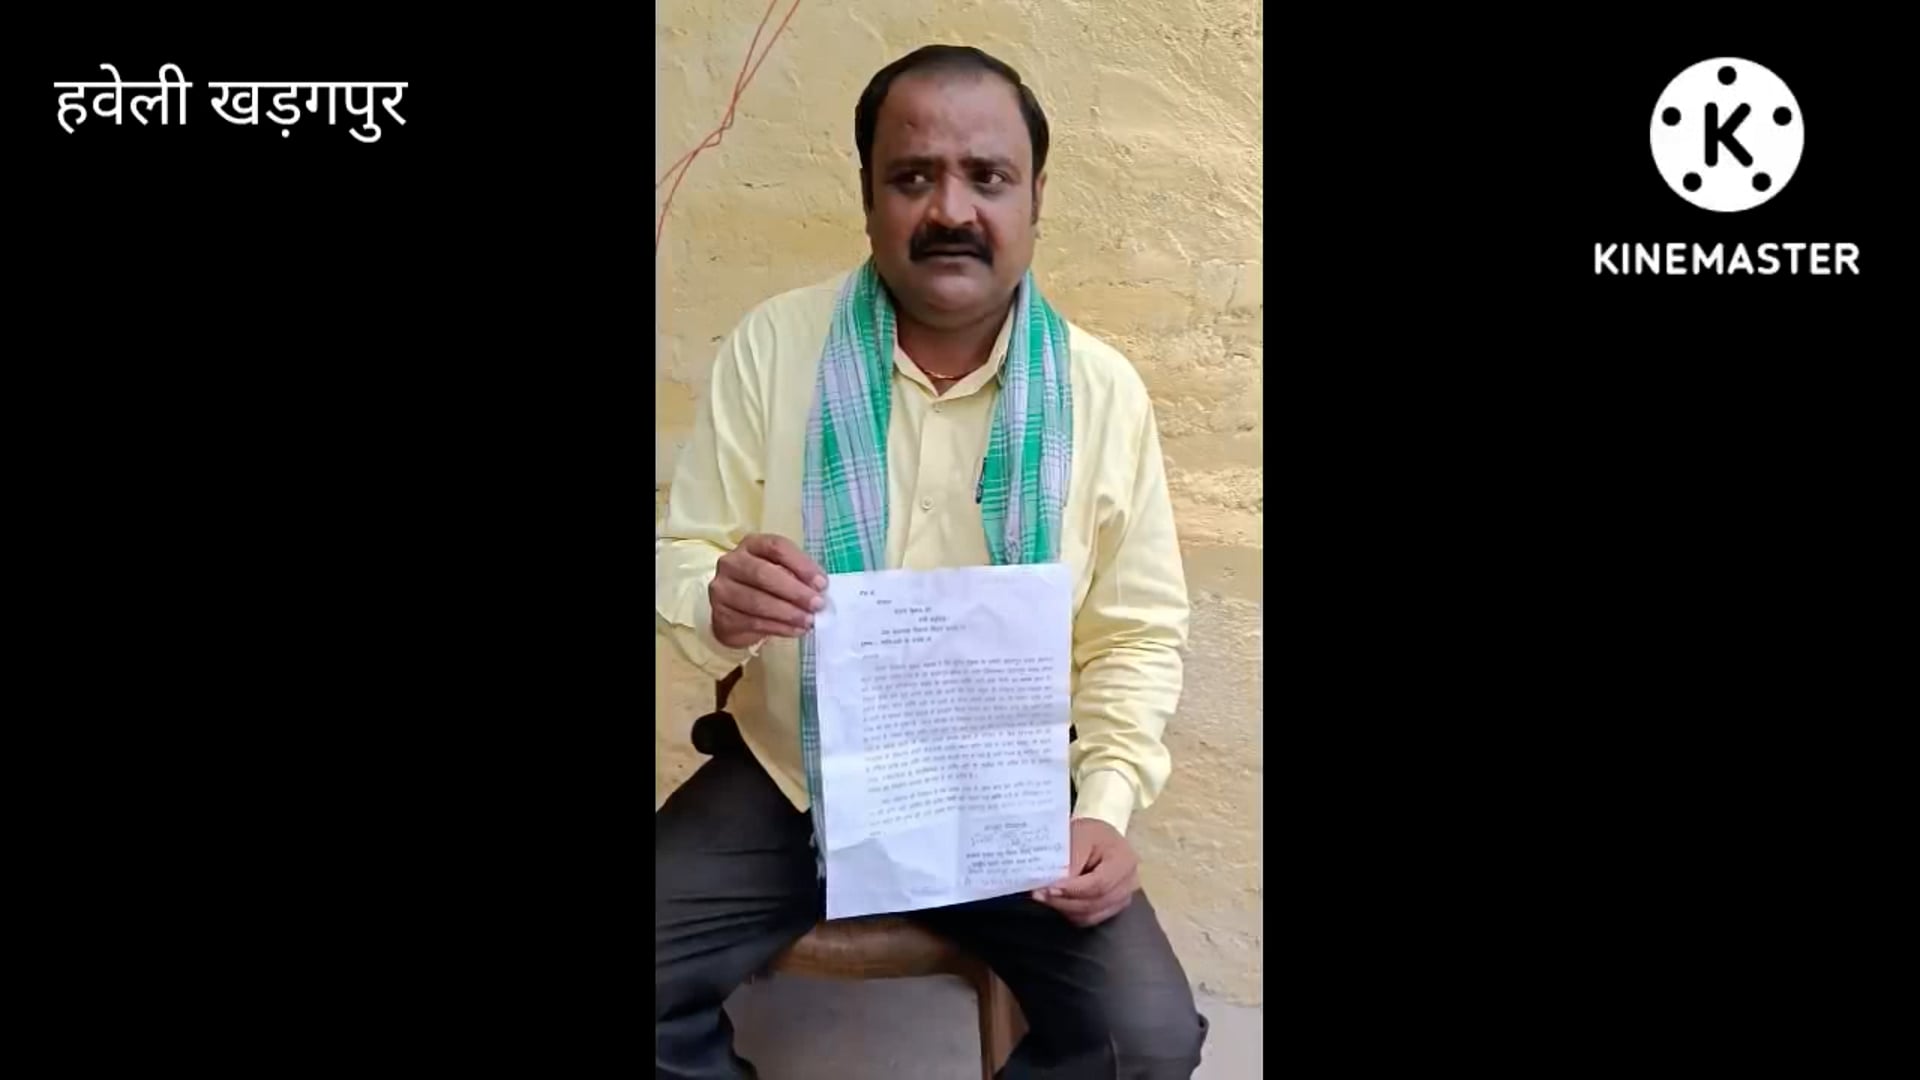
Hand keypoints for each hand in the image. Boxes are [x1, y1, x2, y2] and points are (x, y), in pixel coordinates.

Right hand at [709, 534, 827, 648]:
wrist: (734, 613)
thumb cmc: (765, 586)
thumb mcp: (781, 572)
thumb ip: (798, 575)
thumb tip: (820, 589)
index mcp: (751, 545)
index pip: (776, 547)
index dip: (801, 564)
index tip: (821, 583)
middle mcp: (732, 563)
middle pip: (763, 573)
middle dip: (794, 590)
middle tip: (817, 604)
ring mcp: (723, 589)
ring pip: (757, 601)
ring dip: (788, 613)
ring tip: (808, 621)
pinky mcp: (722, 615)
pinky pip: (754, 622)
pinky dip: (779, 628)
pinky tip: (796, 630)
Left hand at [1031, 818, 1139, 927]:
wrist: (1096, 838)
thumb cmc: (1088, 834)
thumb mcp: (1079, 837)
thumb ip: (1070, 861)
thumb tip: (1056, 885)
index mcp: (1125, 860)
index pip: (1099, 883)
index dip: (1073, 889)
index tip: (1049, 888)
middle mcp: (1129, 883)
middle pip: (1095, 902)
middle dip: (1063, 900)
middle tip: (1038, 893)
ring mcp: (1122, 898)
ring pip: (1090, 914)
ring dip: (1063, 908)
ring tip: (1043, 896)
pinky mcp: (1111, 908)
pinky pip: (1089, 919)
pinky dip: (1070, 913)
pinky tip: (1056, 901)